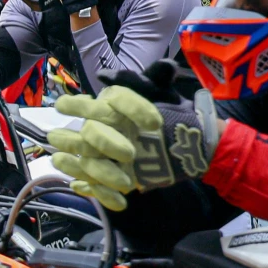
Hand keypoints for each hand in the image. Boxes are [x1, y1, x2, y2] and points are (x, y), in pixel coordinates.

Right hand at [47, 87, 219, 210]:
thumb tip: (163, 66)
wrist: (184, 145)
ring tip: (127, 182)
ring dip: (102, 173)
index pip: (92, 101)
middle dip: (106, 143)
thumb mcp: (165, 93)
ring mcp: (94, 155)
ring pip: (82, 162)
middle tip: (131, 154)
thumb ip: (160, 77)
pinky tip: (121, 201)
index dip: (123, 111)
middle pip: (85, 133)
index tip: (153, 123)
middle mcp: (94, 128)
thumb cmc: (169, 114)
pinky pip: (90, 187)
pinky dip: (104, 195)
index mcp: (104, 106)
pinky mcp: (100, 177)